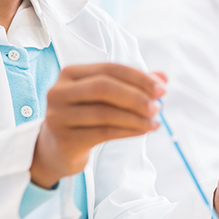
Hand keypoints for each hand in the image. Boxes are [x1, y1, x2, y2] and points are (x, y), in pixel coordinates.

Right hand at [30, 65, 164, 187]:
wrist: (56, 149)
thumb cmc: (84, 117)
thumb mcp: (104, 98)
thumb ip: (131, 85)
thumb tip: (163, 77)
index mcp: (69, 74)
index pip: (108, 69)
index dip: (138, 77)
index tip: (162, 89)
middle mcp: (59, 92)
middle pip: (103, 88)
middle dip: (136, 96)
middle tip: (158, 107)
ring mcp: (59, 116)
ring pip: (104, 113)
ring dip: (135, 117)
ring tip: (154, 122)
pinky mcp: (65, 139)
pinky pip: (103, 133)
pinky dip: (128, 131)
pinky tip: (143, 131)